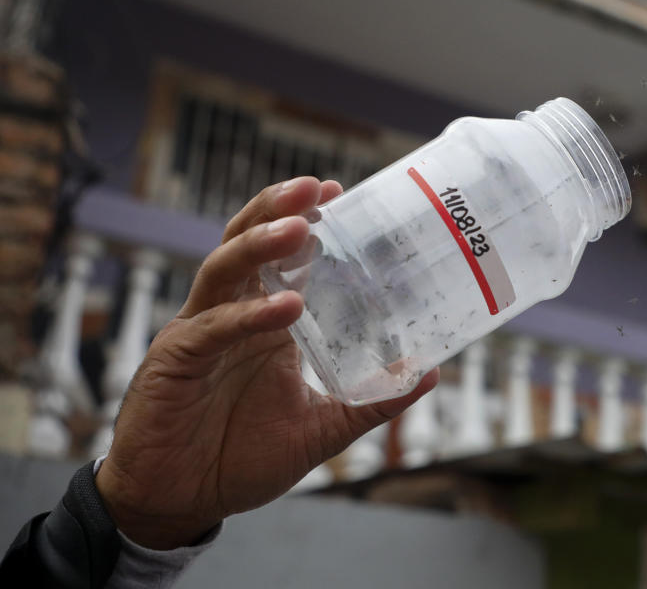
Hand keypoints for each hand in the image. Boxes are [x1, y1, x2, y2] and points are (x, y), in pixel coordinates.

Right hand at [95, 177, 437, 548]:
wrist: (181, 501)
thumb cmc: (241, 458)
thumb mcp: (321, 429)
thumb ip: (370, 402)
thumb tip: (429, 374)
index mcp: (264, 324)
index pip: (283, 260)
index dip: (305, 221)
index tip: (338, 190)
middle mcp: (231, 316)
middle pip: (246, 244)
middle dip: (276, 210)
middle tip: (314, 187)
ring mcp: (199, 333)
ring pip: (223, 270)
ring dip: (260, 245)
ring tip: (299, 228)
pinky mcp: (175, 361)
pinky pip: (210, 329)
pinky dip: (247, 317)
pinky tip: (284, 308)